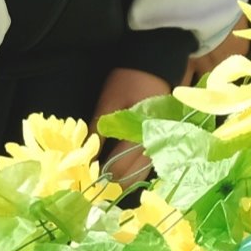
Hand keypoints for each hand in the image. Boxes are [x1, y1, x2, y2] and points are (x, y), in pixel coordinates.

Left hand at [94, 66, 172, 186]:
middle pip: (136, 173)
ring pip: (145, 170)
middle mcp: (156, 141)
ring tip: (109, 184)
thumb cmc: (130, 79)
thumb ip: (98, 128)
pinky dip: (138, 169)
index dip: (104, 175)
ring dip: (128, 178)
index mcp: (141, 132)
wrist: (156, 62)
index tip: (89, 182)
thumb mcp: (109, 101)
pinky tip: (125, 172)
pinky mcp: (165, 138)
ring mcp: (164, 140)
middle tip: (98, 188)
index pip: (121, 163)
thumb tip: (85, 153)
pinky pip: (151, 161)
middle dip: (116, 182)